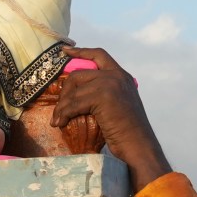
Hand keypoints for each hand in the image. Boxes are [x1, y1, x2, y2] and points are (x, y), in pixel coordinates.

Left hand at [53, 47, 168, 187]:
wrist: (138, 146)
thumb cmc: (128, 134)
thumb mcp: (119, 106)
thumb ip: (106, 94)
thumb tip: (82, 94)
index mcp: (122, 76)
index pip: (99, 55)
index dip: (80, 51)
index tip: (65, 51)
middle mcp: (116, 76)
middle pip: (80, 73)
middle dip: (65, 91)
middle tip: (59, 108)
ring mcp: (110, 84)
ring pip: (74, 89)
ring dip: (62, 106)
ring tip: (58, 120)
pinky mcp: (102, 96)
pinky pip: (74, 103)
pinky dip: (64, 114)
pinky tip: (61, 123)